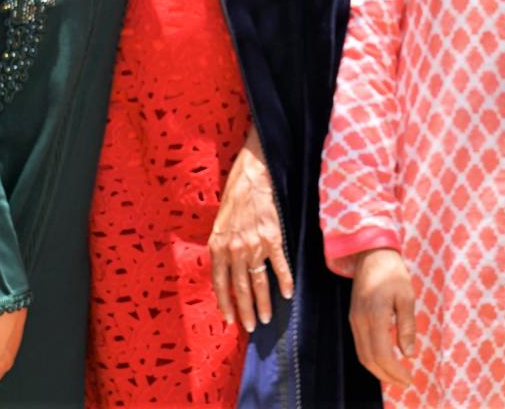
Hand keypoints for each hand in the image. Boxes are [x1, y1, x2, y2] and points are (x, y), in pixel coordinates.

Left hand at [208, 126, 293, 332]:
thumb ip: (221, 248)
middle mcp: (234, 249)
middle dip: (245, 311)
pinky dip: (284, 281)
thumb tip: (225, 272)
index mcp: (218, 246)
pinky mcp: (272, 238)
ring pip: (259, 282)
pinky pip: (279, 266)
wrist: (251, 177)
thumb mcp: (219, 224)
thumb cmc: (234, 198)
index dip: (224, 303)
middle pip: (240, 288)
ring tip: (265, 319)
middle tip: (250, 328)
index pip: (219, 283)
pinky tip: (287, 294)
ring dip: (263, 303)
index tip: (229, 319)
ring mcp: (254, 245)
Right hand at [348, 248, 415, 386]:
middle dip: (387, 376)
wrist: (371, 253)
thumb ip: (407, 326)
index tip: (410, 378)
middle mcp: (360, 321)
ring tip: (396, 376)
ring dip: (378, 370)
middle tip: (405, 382)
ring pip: (362, 354)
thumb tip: (409, 354)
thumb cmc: (392, 273)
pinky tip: (385, 360)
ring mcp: (354, 319)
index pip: (382, 354)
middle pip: (369, 359)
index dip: (395, 371)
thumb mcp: (406, 297)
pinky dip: (371, 358)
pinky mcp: (353, 317)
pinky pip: (360, 345)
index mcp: (375, 315)